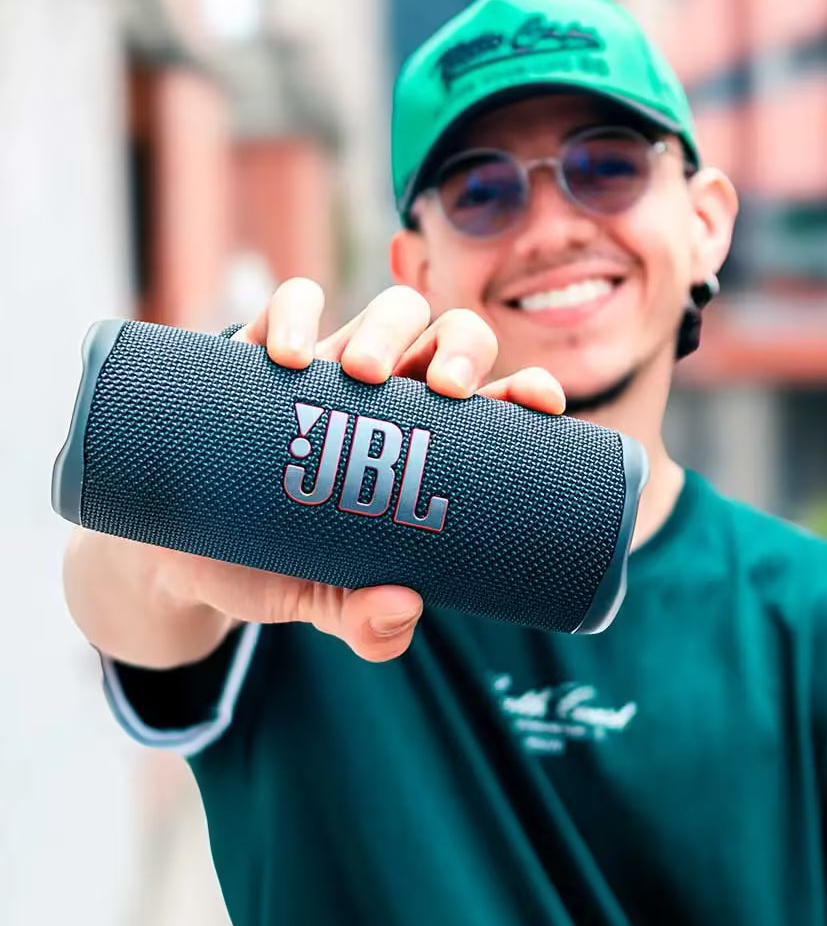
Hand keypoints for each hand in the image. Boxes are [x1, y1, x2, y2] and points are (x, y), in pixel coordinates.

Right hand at [156, 278, 564, 662]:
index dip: (526, 391)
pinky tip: (286, 357)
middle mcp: (389, 397)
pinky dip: (295, 314)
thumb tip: (403, 610)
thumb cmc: (275, 568)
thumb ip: (366, 623)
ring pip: (391, 308)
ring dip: (387, 328)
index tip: (544, 403)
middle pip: (452, 336)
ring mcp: (330, 369)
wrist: (185, 552)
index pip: (492, 403)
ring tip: (358, 375)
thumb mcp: (321, 601)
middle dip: (463, 348)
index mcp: (422, 445)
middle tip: (445, 392)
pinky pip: (291, 302)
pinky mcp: (265, 353)